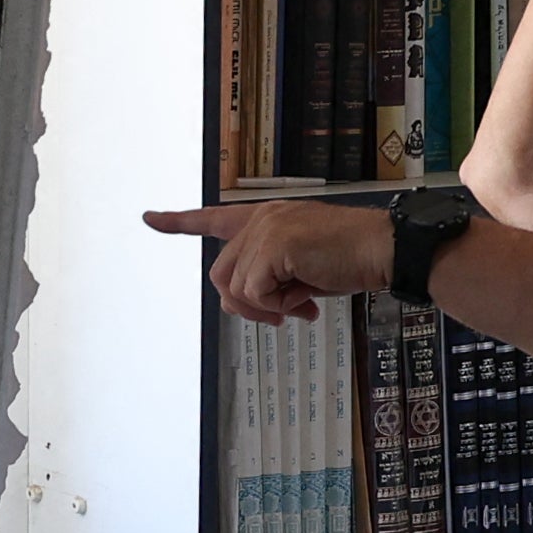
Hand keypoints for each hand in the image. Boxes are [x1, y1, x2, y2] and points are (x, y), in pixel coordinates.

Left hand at [145, 200, 395, 323]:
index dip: (179, 222)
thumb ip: (270, 277)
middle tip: (284, 314)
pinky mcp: (275, 245)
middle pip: (221, 276)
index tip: (149, 218)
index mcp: (266, 218)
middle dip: (247, 306)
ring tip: (302, 304)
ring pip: (237, 289)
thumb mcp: (301, 270)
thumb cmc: (351, 259)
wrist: (383, 250)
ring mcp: (266, 229)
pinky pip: (255, 293)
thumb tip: (252, 305)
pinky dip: (279, 306)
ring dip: (267, 308)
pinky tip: (307, 299)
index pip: (214, 218)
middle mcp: (261, 218)